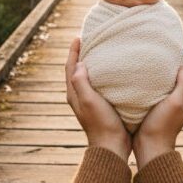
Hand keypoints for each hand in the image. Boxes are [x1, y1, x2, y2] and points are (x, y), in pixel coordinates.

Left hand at [65, 37, 130, 160]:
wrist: (112, 146)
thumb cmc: (101, 123)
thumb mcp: (89, 101)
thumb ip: (81, 83)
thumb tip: (79, 64)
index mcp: (74, 94)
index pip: (70, 67)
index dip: (73, 51)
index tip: (79, 36)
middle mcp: (79, 96)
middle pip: (76, 70)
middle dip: (80, 54)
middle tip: (90, 40)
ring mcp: (89, 102)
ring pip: (87, 77)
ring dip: (91, 63)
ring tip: (101, 51)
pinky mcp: (100, 106)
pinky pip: (98, 84)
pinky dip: (101, 74)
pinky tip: (112, 72)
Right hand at [132, 38, 182, 169]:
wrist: (151, 148)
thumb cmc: (162, 125)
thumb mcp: (176, 103)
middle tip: (175, 42)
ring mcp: (174, 103)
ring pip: (177, 78)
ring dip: (173, 65)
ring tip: (163, 52)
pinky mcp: (162, 107)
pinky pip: (166, 85)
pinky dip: (163, 75)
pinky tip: (151, 72)